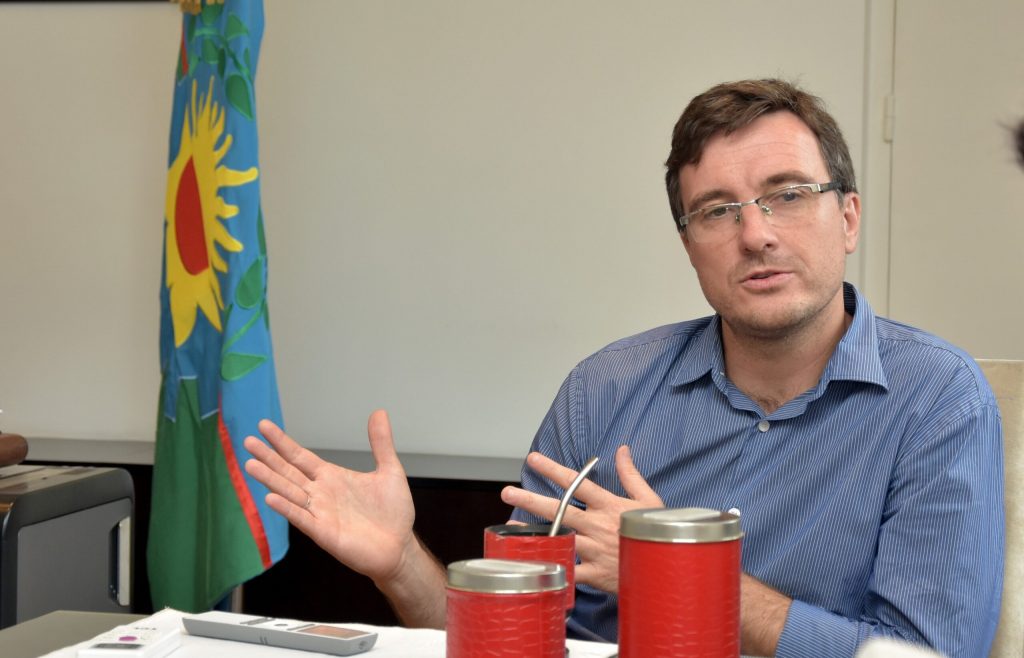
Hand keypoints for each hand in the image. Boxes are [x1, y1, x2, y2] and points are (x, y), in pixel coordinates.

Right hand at [243, 409, 417, 583]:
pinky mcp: (324, 533)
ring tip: (250, 464)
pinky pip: (302, 518)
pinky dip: (286, 508)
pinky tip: (270, 497)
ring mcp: (320, 513)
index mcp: (331, 477)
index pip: (300, 456)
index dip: (282, 442)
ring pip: (289, 492)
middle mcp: (320, 493)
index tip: (263, 426)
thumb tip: (379, 412)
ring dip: (270, 479)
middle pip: (288, 471)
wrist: (400, 546)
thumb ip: (381, 443)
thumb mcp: (389, 470)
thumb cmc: (393, 512)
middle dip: (268, 456)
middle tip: (247, 441)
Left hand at [499, 445, 662, 591]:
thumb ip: (631, 474)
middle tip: (507, 492)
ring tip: (510, 526)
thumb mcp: (649, 500)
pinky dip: (552, 566)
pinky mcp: (595, 574)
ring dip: (532, 532)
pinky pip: (569, 570)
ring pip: (558, 537)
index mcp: (609, 506)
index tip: (533, 460)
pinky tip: (531, 561)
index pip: (577, 483)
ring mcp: (595, 550)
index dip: (553, 470)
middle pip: (559, 509)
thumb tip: (621, 449)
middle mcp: (598, 525)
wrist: (669, 569)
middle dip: (531, 500)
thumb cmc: (658, 533)